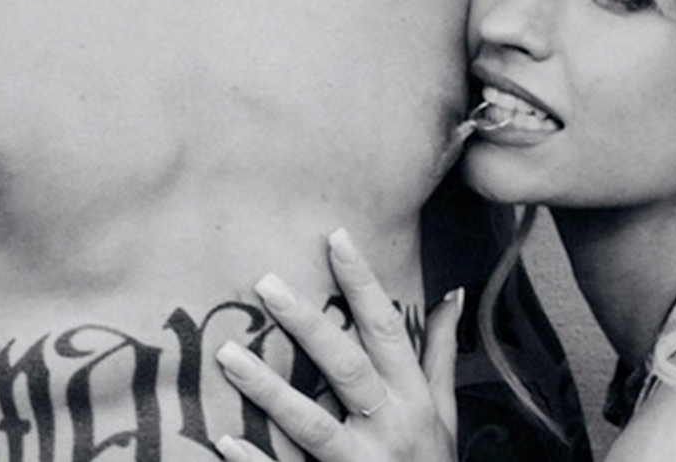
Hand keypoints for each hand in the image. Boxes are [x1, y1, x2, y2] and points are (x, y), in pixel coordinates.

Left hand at [214, 228, 464, 461]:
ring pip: (312, 423)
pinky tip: (225, 440)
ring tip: (227, 355)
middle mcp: (390, 427)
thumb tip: (451, 294)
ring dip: (269, 389)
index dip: (363, 282)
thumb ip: (439, 354)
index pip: (387, 329)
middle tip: (266, 283)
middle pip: (346, 367)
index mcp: (413, 400)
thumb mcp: (444, 412)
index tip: (336, 236)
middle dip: (307, 324)